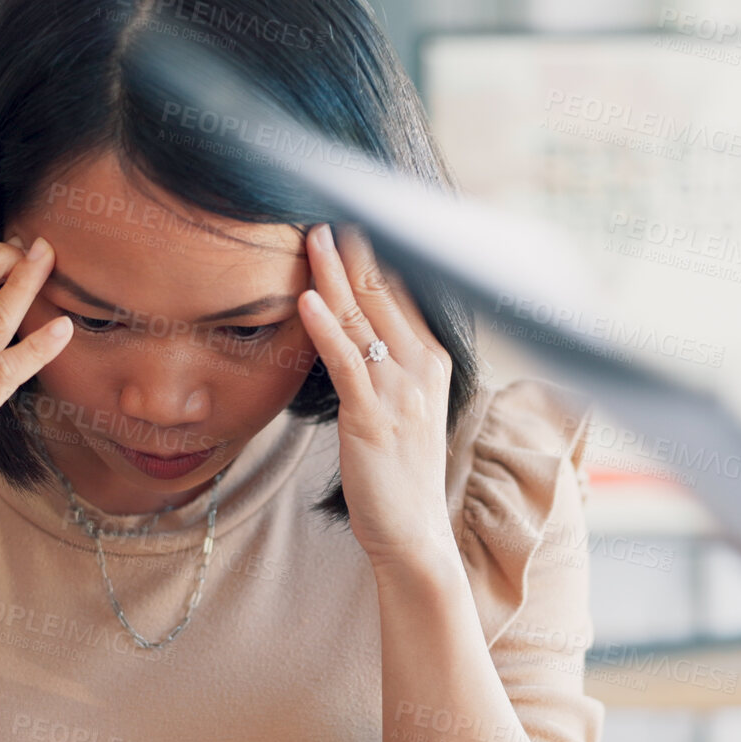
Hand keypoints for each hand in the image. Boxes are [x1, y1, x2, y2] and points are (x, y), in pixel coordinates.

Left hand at [296, 221, 455, 571]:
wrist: (413, 534)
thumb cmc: (401, 472)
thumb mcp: (404, 407)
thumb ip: (388, 363)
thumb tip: (358, 325)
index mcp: (433, 360)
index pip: (402, 291)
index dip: (376, 252)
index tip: (350, 216)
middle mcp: (422, 368)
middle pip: (384, 294)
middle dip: (353, 249)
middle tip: (326, 207)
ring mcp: (399, 392)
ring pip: (363, 319)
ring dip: (334, 273)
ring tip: (311, 235)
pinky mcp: (372, 418)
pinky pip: (346, 362)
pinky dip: (326, 327)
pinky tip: (307, 299)